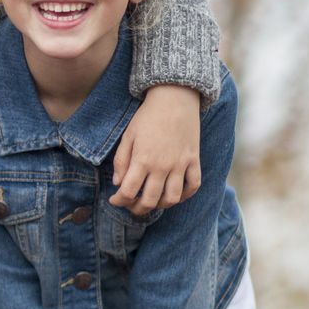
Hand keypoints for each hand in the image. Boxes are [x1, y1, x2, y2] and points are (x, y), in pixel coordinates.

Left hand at [111, 84, 200, 214]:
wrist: (175, 99)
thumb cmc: (147, 116)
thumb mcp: (128, 136)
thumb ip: (121, 161)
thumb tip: (117, 183)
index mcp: (142, 159)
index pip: (128, 191)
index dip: (119, 201)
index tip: (114, 200)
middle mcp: (162, 166)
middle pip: (150, 200)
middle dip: (137, 209)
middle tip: (131, 206)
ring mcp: (180, 164)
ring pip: (172, 198)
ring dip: (160, 206)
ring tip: (151, 202)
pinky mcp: (194, 160)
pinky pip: (193, 186)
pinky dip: (184, 195)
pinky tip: (174, 195)